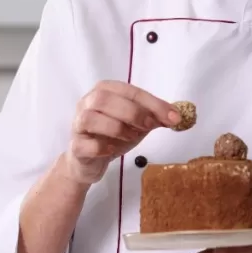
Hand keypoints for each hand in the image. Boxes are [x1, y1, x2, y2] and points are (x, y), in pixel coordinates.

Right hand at [63, 80, 180, 183]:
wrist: (89, 161)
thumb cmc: (114, 136)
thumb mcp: (137, 124)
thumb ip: (154, 117)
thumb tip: (177, 116)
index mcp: (105, 91)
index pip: (130, 91)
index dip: (153, 103)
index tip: (174, 117)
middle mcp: (87, 103)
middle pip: (104, 99)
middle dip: (132, 112)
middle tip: (150, 126)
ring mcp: (78, 124)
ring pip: (91, 118)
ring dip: (116, 128)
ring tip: (131, 137)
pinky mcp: (75, 146)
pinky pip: (85, 144)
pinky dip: (102, 147)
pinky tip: (112, 150)